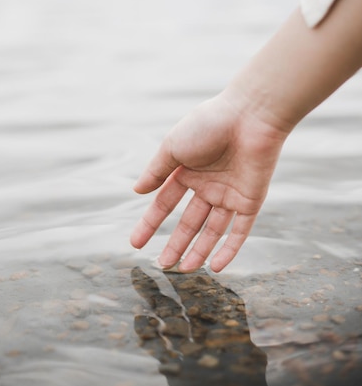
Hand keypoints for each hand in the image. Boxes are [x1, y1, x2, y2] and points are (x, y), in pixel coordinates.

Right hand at [130, 91, 286, 271]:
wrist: (250, 116)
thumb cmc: (208, 124)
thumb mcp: (173, 146)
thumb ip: (156, 171)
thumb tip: (136, 191)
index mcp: (188, 170)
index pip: (165, 203)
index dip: (150, 223)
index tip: (135, 243)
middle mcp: (208, 185)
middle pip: (189, 221)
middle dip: (175, 243)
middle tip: (162, 265)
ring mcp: (229, 194)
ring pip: (212, 230)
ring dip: (198, 250)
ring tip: (184, 270)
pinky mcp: (250, 201)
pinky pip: (239, 230)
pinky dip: (228, 249)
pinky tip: (215, 266)